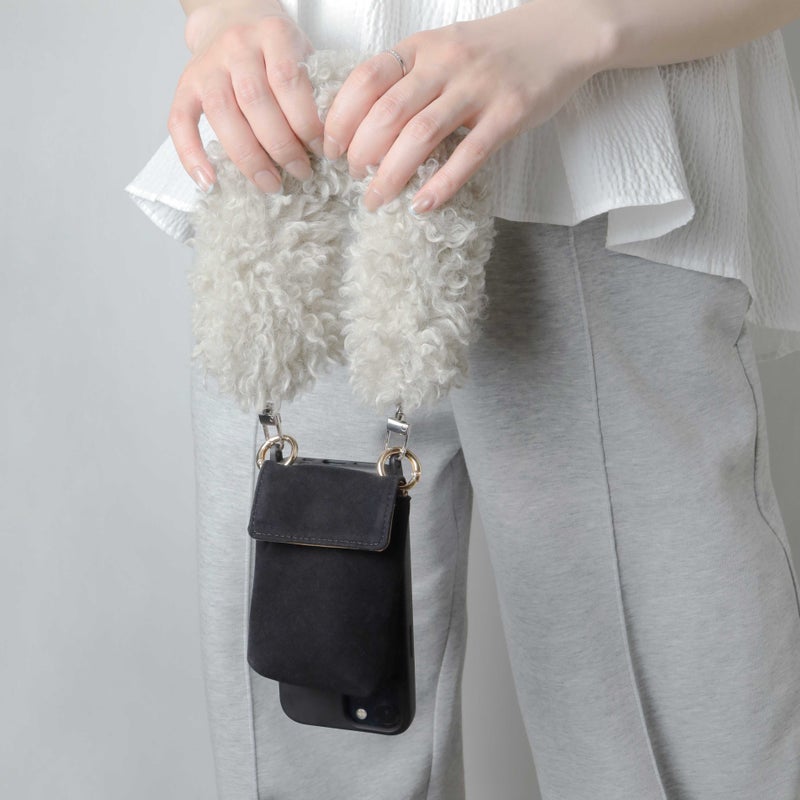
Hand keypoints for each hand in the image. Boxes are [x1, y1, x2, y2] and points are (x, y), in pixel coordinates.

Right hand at [168, 1, 324, 194]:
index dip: (306, 121)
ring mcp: (208, 65)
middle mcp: (236, 46)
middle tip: (301, 172)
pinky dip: (191, 154)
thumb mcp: (302, 54)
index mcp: (273, 33)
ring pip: (223, 114)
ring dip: (249, 157)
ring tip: (271, 183)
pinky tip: (208, 180)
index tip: (321, 150)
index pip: (288, 81)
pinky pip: (181, 121)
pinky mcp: (186, 85)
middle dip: (282, 146)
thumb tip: (327, 144)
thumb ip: (313, 91)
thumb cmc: (275, 50)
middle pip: (255, 102)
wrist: (233, 17)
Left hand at [322, 0, 614, 212]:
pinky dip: (441, 184)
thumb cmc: (493, 51)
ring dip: (391, 174)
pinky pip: (468, 155)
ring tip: (377, 199)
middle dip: (362, 153)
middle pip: (387, 112)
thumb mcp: (442, 51)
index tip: (331, 149)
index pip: (366, 79)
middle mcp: (445, 63)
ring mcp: (478, 88)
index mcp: (422, 48)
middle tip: (356, 179)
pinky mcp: (509, 113)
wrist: (559, 34)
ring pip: (420, 135)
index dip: (341, 117)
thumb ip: (407, 80)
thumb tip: (362, 125)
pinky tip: (423, 205)